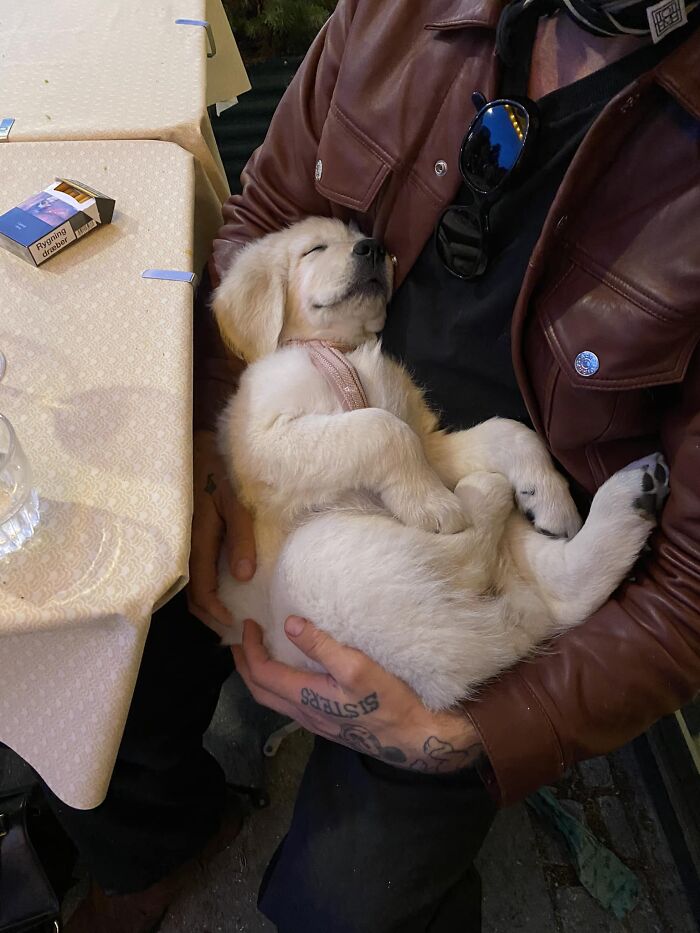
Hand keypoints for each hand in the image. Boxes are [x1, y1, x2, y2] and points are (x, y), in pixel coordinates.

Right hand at [188, 429, 255, 628]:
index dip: (216, 612)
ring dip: (199, 601)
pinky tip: (209, 584)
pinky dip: (194, 584)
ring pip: (182, 585)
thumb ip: (240, 537)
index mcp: (194, 543)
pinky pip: (181, 568)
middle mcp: (178, 549)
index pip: (201, 592)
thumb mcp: (233, 501)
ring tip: (220, 609)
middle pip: (187, 596)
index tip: (233, 621)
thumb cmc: (215, 472)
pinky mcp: (173, 537)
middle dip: (206, 614)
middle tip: (227, 623)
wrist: (187, 448)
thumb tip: (244, 576)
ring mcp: (173, 544)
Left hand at [233, 617, 483, 773]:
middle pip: (259, 691)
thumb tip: (288, 624)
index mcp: (305, 698)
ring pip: (273, 700)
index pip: (262, 673)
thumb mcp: (357, 668)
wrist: (415, 738)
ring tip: (260, 652)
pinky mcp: (329, 723)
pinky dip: (278, 684)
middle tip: (241, 639)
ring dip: (259, 675)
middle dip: (244, 664)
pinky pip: (289, 703)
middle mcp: (304, 713)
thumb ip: (322, 647)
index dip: (249, 648)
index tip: (249, 623)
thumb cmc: (388, 701)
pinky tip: (292, 671)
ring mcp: (316, 721)